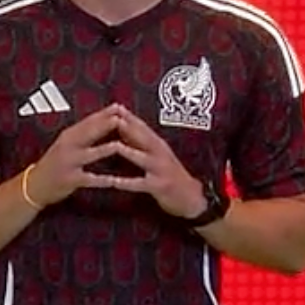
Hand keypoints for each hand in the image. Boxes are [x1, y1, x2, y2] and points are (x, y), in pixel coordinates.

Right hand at [26, 104, 132, 206]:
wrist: (35, 185)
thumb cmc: (55, 163)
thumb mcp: (66, 144)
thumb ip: (84, 133)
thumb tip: (104, 118)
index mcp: (68, 136)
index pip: (88, 122)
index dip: (103, 113)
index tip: (119, 106)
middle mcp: (67, 146)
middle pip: (88, 133)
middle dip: (105, 125)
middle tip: (121, 118)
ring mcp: (69, 163)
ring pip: (89, 154)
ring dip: (104, 150)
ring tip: (118, 145)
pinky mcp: (71, 180)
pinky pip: (89, 179)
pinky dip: (102, 180)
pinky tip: (114, 181)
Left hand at [81, 106, 206, 217]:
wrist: (191, 198)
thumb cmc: (169, 174)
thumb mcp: (157, 154)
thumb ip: (140, 141)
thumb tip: (121, 123)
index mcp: (158, 145)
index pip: (143, 127)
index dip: (130, 116)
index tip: (115, 105)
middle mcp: (160, 154)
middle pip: (143, 138)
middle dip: (129, 127)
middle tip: (113, 117)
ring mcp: (160, 170)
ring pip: (142, 159)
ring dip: (128, 151)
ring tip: (114, 146)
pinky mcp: (159, 187)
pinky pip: (140, 184)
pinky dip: (126, 182)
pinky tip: (113, 182)